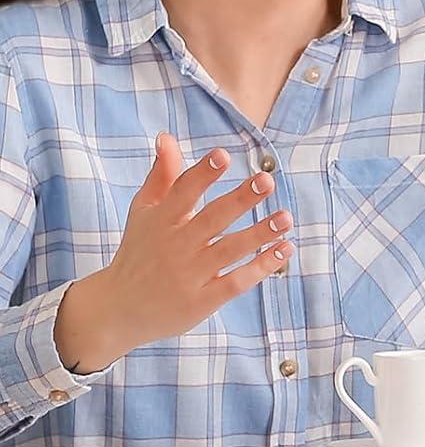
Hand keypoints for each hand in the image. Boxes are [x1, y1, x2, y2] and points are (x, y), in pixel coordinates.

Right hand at [55, 132, 293, 372]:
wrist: (117, 310)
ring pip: (229, 250)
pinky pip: (235, 282)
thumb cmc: (140, 251)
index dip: (202, 174)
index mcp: (161, 221)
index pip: (182, 192)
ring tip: (286, 217)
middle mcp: (175, 246)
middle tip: (267, 180)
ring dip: (260, 233)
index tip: (223, 155)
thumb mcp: (144, 212)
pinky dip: (260, 268)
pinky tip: (284, 249)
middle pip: (211, 219)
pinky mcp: (201, 301)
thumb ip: (162, 175)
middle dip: (240, 199)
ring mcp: (189, 275)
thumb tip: (167, 136)